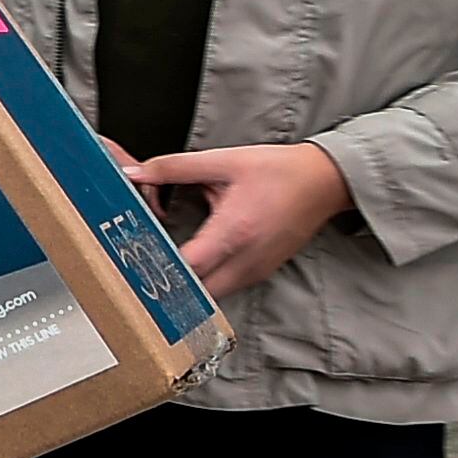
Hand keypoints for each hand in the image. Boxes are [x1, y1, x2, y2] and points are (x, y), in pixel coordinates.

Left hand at [124, 140, 351, 295]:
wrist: (325, 182)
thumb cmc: (279, 171)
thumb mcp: (224, 161)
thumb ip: (174, 167)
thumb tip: (134, 173)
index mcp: (236, 231)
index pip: (189, 266)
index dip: (157, 266)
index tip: (132, 259)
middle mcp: (246, 260)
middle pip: (194, 293)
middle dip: (165, 284)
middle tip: (140, 266)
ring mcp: (255, 271)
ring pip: (208, 297)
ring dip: (184, 286)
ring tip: (161, 264)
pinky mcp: (260, 274)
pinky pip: (223, 289)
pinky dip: (203, 283)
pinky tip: (189, 264)